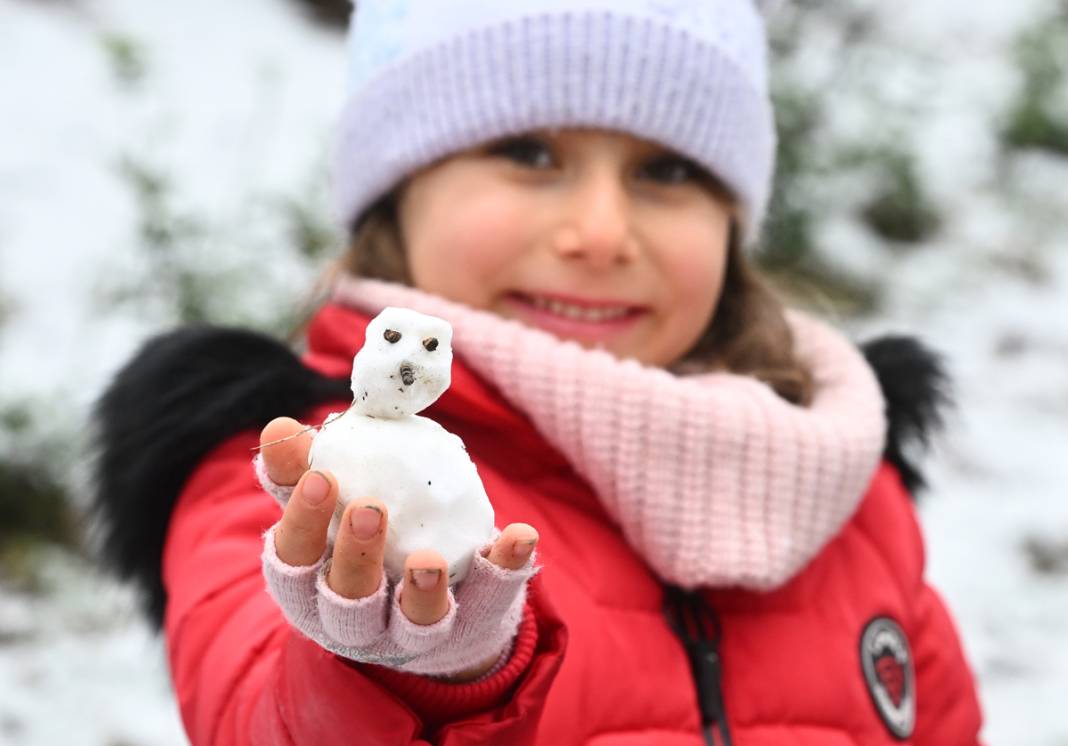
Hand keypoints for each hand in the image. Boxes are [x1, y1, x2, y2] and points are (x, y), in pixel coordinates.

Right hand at [257, 417, 539, 680]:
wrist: (439, 607)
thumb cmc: (368, 541)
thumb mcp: (334, 509)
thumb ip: (308, 471)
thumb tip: (281, 428)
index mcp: (313, 588)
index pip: (292, 561)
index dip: (301, 521)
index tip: (318, 476)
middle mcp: (356, 622)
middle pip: (345, 600)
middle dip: (354, 555)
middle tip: (368, 507)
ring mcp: (414, 633)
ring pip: (413, 622)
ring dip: (422, 590)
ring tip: (428, 560)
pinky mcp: (471, 626)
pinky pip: (490, 600)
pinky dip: (505, 566)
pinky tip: (520, 535)